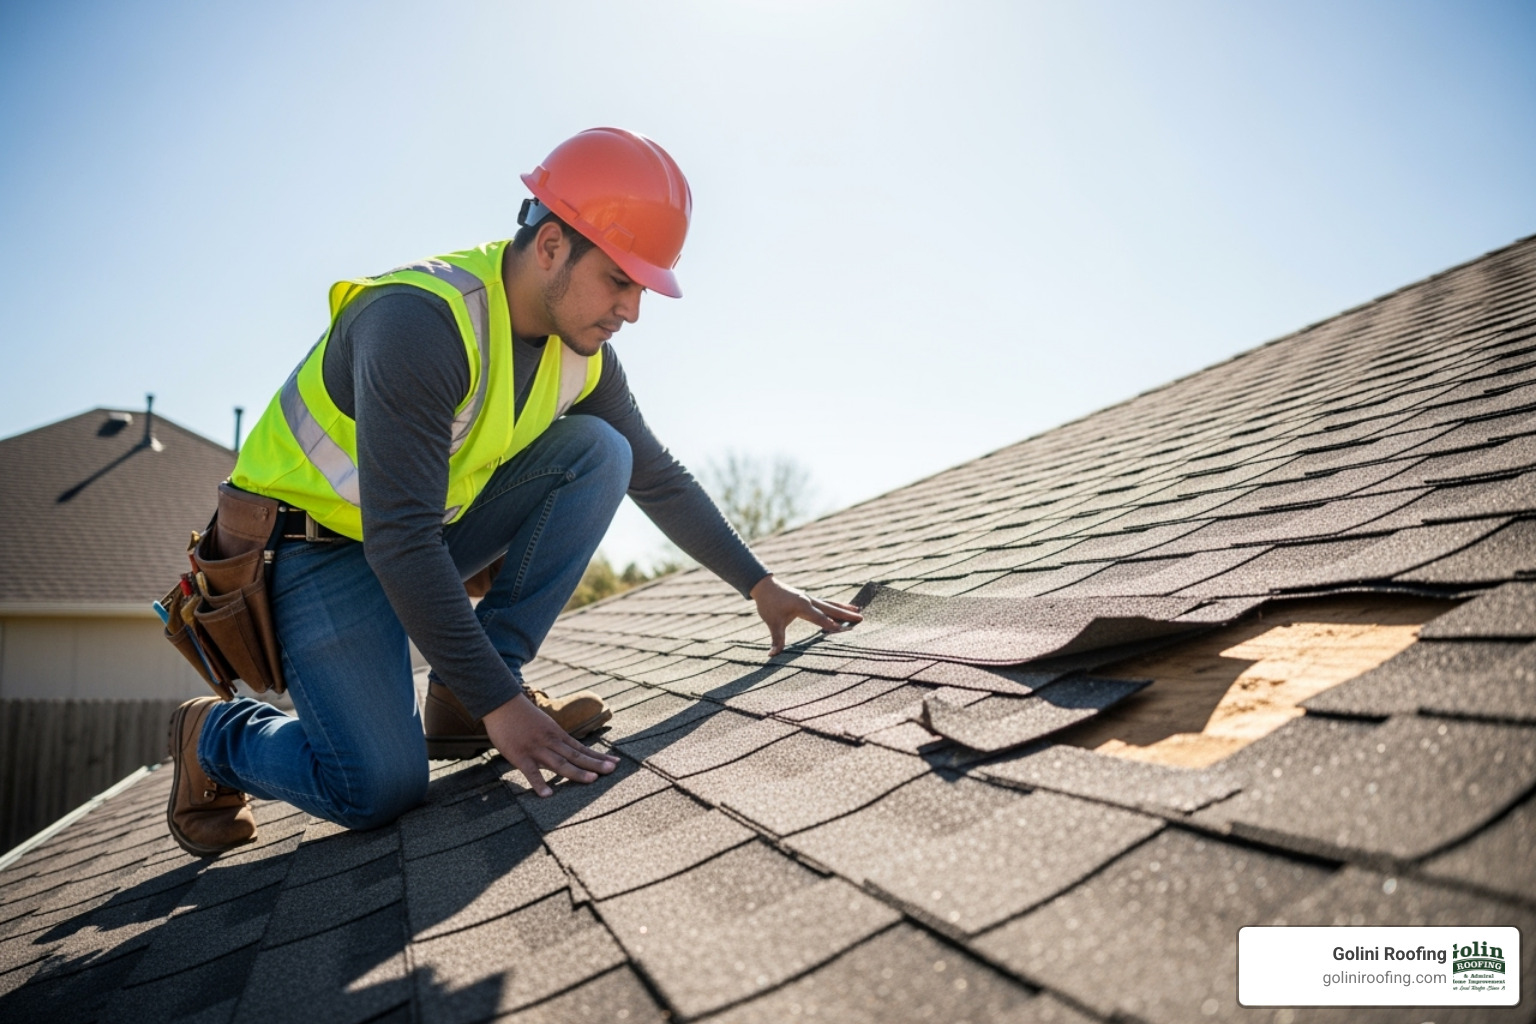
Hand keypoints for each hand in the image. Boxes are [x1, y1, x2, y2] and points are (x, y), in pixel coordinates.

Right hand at [483, 693, 617, 796]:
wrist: (501, 702)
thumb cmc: (521, 715)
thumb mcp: (544, 724)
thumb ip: (554, 738)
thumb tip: (567, 749)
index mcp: (557, 734)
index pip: (582, 748)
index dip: (598, 756)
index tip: (615, 763)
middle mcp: (550, 741)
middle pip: (576, 755)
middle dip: (595, 764)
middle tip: (612, 771)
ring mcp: (536, 748)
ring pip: (559, 763)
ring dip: (576, 772)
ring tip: (592, 780)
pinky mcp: (519, 755)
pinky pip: (531, 772)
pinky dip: (539, 783)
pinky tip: (548, 795)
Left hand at [749, 574, 862, 656]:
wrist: (764, 585)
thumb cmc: (768, 603)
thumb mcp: (772, 622)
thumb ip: (777, 639)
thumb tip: (773, 654)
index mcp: (802, 606)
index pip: (820, 618)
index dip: (831, 625)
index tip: (844, 630)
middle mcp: (809, 601)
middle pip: (831, 608)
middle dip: (846, 614)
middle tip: (860, 618)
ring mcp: (809, 598)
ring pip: (830, 603)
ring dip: (844, 608)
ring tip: (858, 610)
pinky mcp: (808, 598)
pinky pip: (825, 602)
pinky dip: (835, 605)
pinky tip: (843, 607)